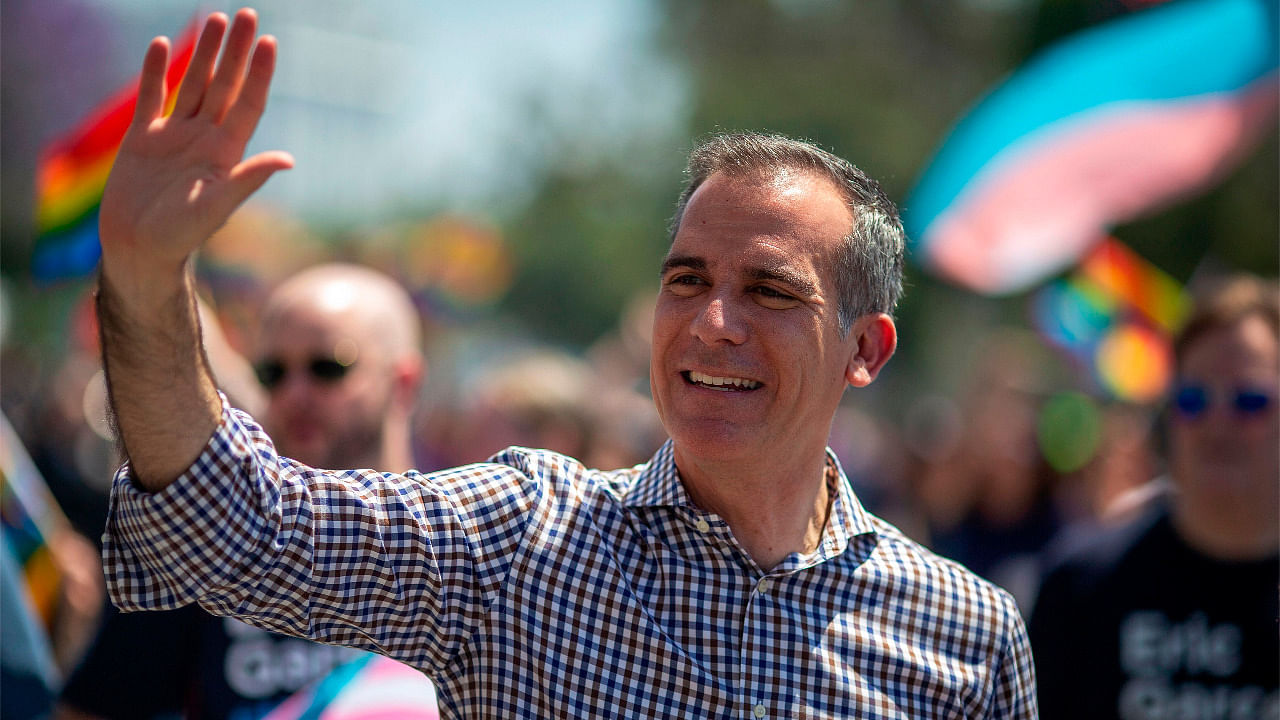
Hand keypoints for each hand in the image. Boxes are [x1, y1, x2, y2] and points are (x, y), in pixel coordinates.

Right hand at [99, 8, 292, 288]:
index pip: (247, 104)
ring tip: (215, 19)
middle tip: (248, 15)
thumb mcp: (216, 206)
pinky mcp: (143, 139)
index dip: (258, 74)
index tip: (269, 43)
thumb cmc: (180, 236)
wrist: (139, 249)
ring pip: (193, 84)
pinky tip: (160, 44)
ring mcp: (174, 136)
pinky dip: (155, 72)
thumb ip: (247, 180)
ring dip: (203, 54)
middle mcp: (204, 138)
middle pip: (224, 86)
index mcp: (225, 152)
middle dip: (236, 52)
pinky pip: (151, 97)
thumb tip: (288, 160)